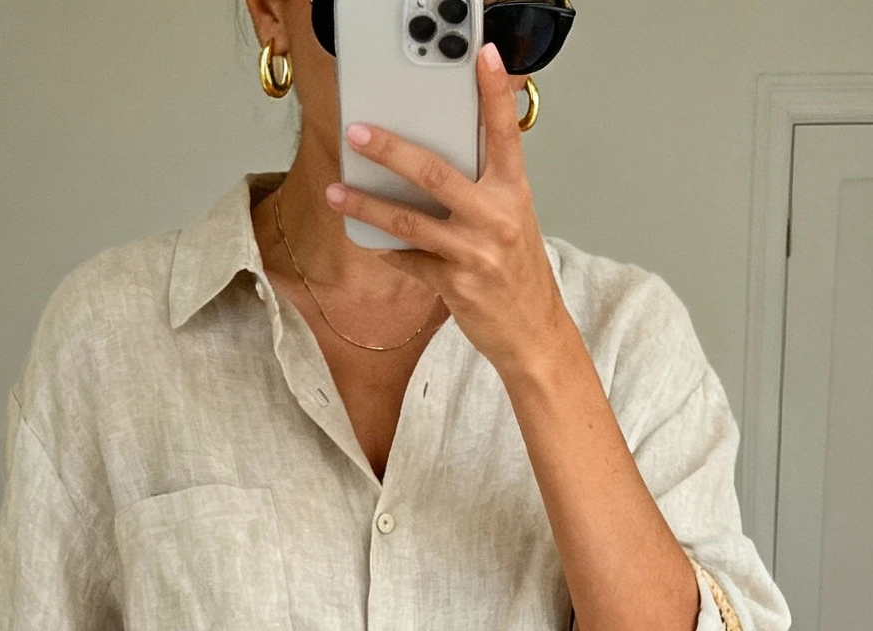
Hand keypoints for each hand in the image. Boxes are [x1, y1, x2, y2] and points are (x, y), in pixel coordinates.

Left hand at [327, 44, 568, 382]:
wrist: (533, 332)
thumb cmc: (518, 273)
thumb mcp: (512, 219)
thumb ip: (484, 186)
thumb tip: (438, 160)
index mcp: (512, 193)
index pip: (503, 133)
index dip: (494, 92)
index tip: (483, 56)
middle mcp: (495, 218)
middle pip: (433, 173)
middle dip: (389, 150)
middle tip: (358, 133)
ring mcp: (474, 253)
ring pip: (409, 221)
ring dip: (367, 206)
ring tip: (339, 192)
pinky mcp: (455, 285)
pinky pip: (410, 261)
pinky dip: (388, 250)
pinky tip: (369, 240)